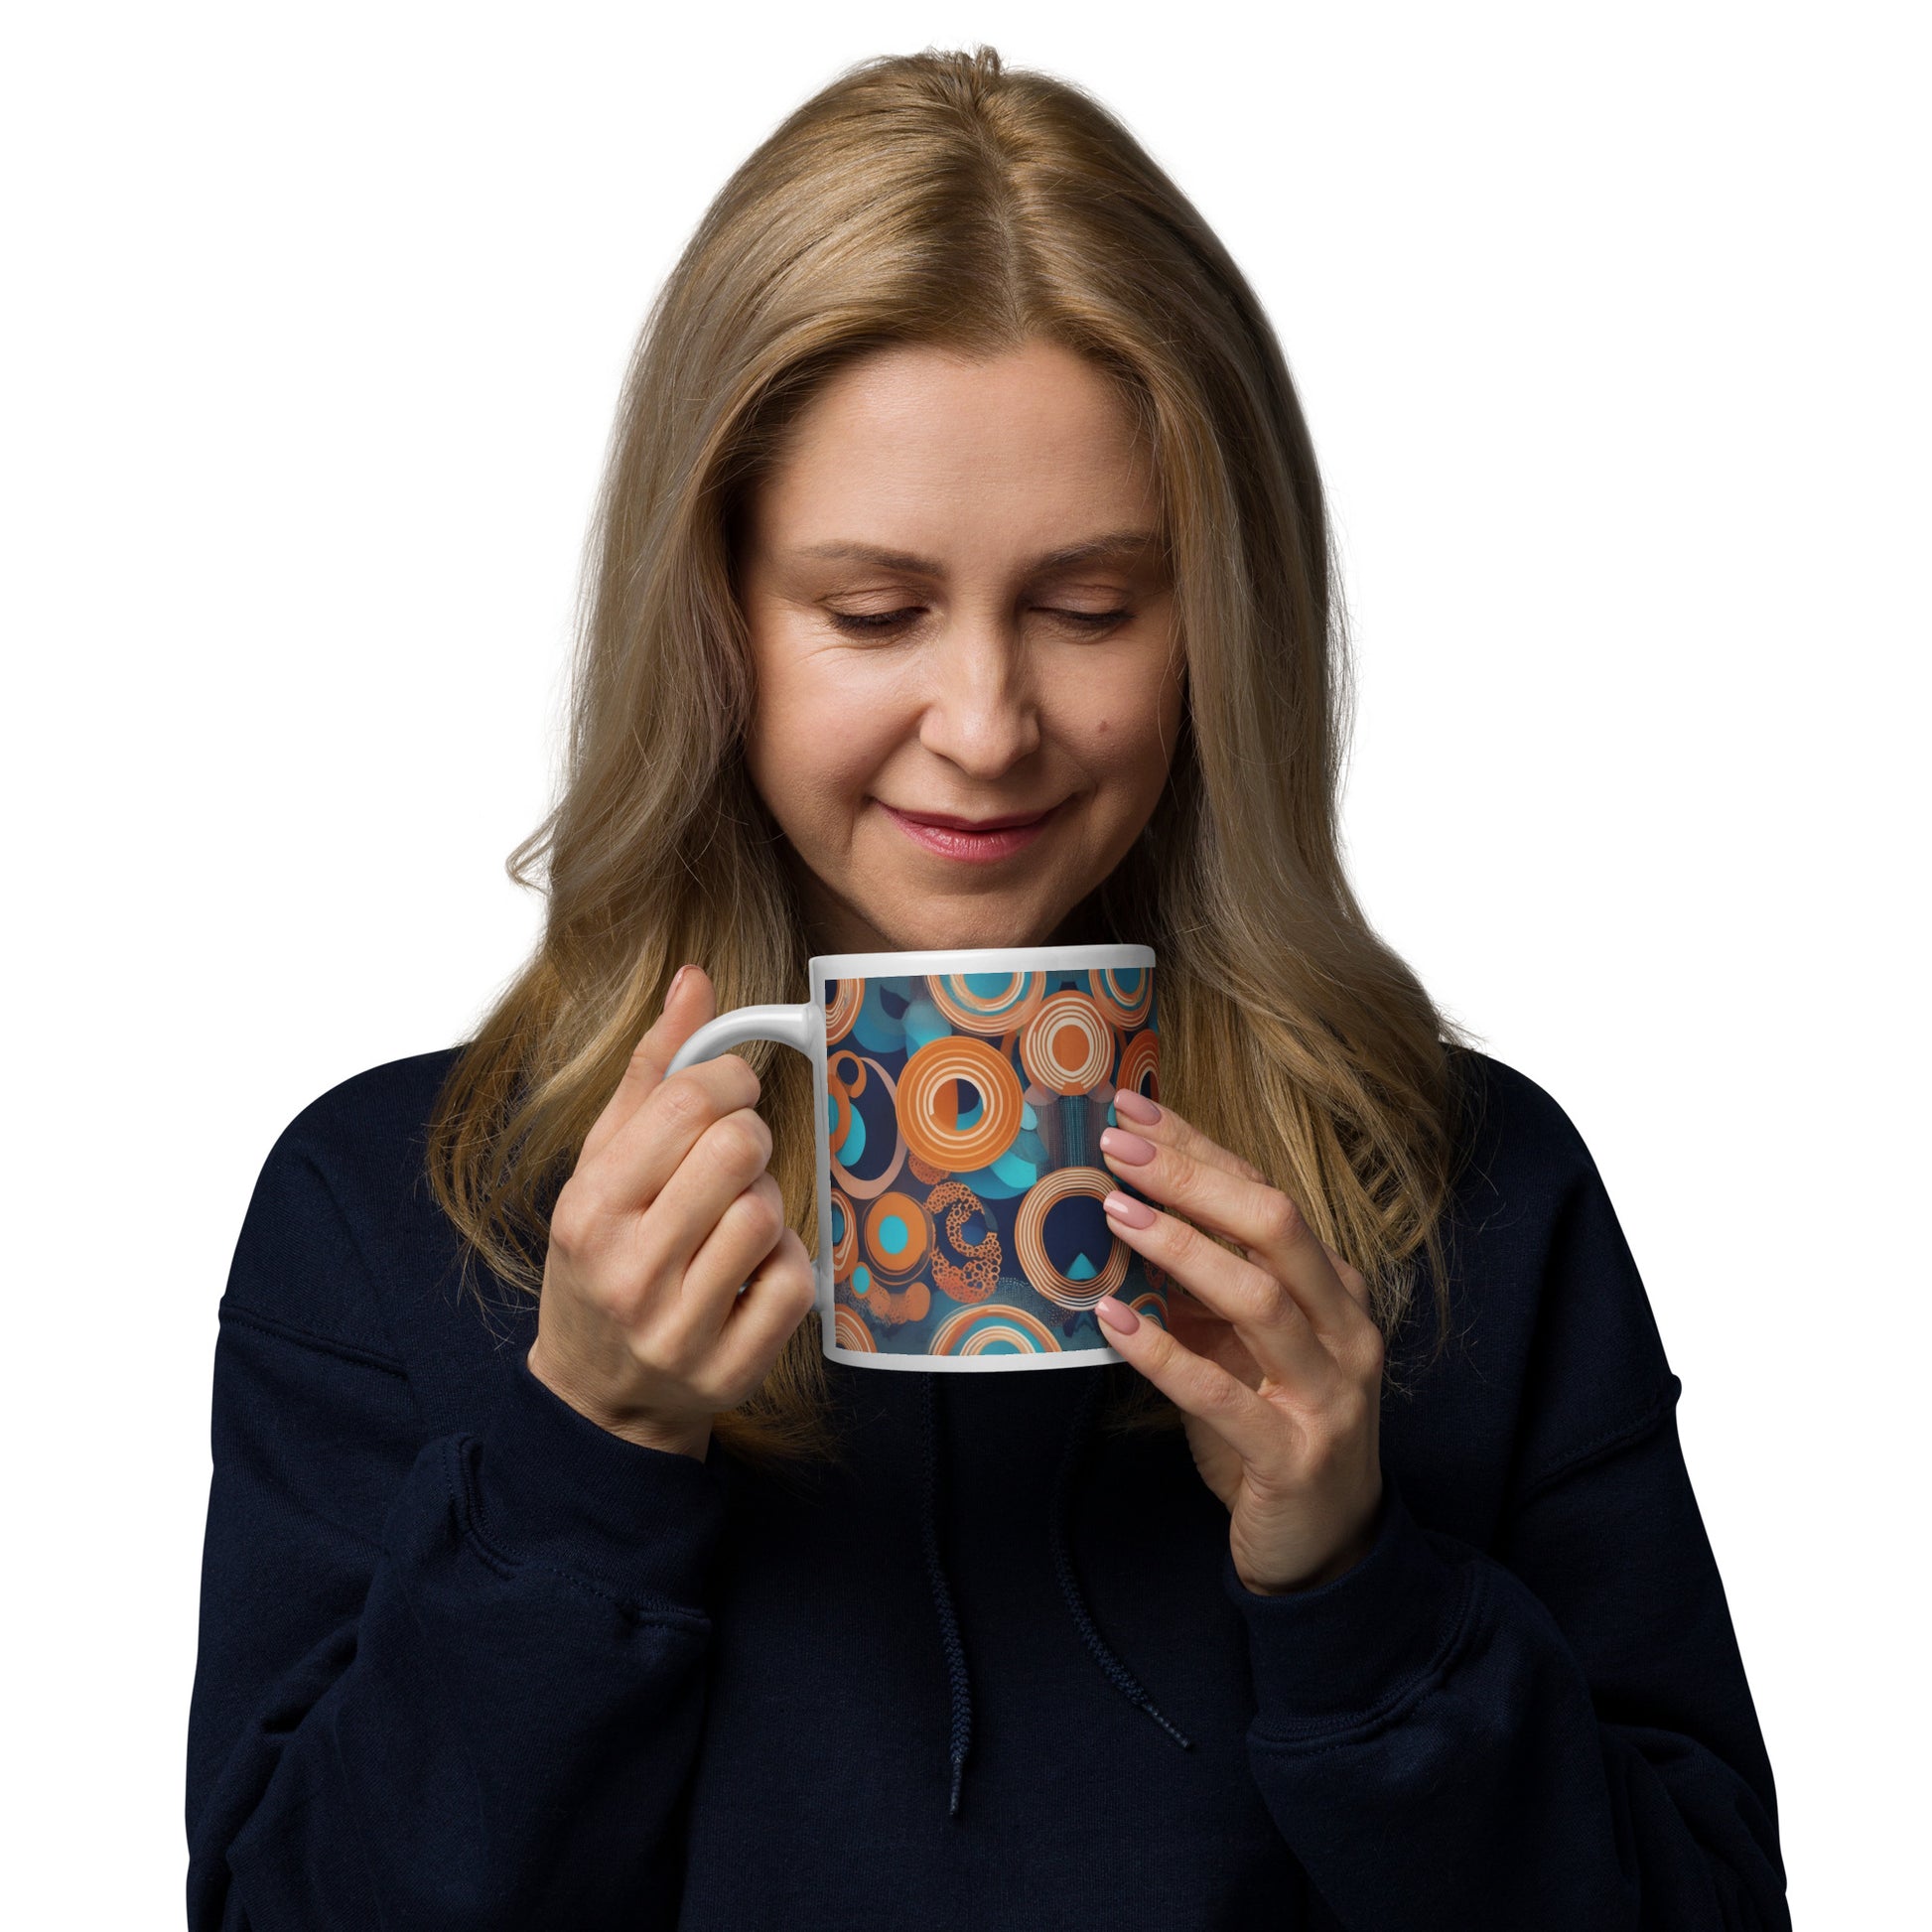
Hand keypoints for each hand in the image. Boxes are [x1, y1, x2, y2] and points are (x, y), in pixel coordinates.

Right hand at [527, 965, 818, 1460]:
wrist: (598, 1393)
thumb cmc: (605, 1255)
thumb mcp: (603, 1163)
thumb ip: (651, 1071)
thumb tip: (695, 980)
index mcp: (590, 1206)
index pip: (685, 1104)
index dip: (726, 1081)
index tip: (726, 1095)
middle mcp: (627, 1269)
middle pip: (735, 1150)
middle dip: (747, 1138)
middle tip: (732, 1158)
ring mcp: (678, 1327)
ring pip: (768, 1213)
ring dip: (766, 1204)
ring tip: (735, 1220)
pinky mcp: (730, 1368)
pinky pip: (796, 1281)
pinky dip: (787, 1265)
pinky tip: (753, 1272)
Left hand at [1092, 1093, 1384, 1594]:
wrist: (1327, 1544)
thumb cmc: (1273, 1424)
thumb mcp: (1239, 1343)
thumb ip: (1200, 1282)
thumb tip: (1119, 1210)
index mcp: (1333, 1288)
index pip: (1264, 1195)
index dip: (1198, 1149)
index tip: (1130, 1111)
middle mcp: (1343, 1328)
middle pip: (1275, 1227)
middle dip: (1192, 1179)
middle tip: (1116, 1147)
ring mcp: (1327, 1393)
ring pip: (1259, 1298)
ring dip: (1181, 1248)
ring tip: (1112, 1213)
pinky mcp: (1292, 1456)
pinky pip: (1222, 1396)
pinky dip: (1164, 1354)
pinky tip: (1113, 1322)